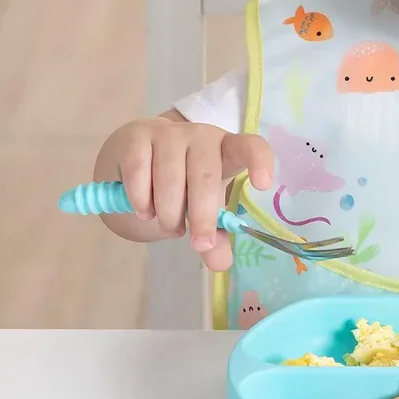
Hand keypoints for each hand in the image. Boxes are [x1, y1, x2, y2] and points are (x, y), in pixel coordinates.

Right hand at [99, 117, 273, 271]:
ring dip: (168, 213)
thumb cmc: (180, 183)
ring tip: (169, 227)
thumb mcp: (202, 207)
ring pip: (169, 178)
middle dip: (202, 217)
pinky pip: (139, 174)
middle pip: (205, 176)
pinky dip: (140, 200)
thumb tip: (221, 264)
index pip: (250, 146)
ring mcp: (167, 134)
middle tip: (198, 243)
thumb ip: (213, 235)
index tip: (263, 184)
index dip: (258, 161)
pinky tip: (144, 211)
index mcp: (226, 150)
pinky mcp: (136, 138)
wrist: (136, 158)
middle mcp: (200, 137)